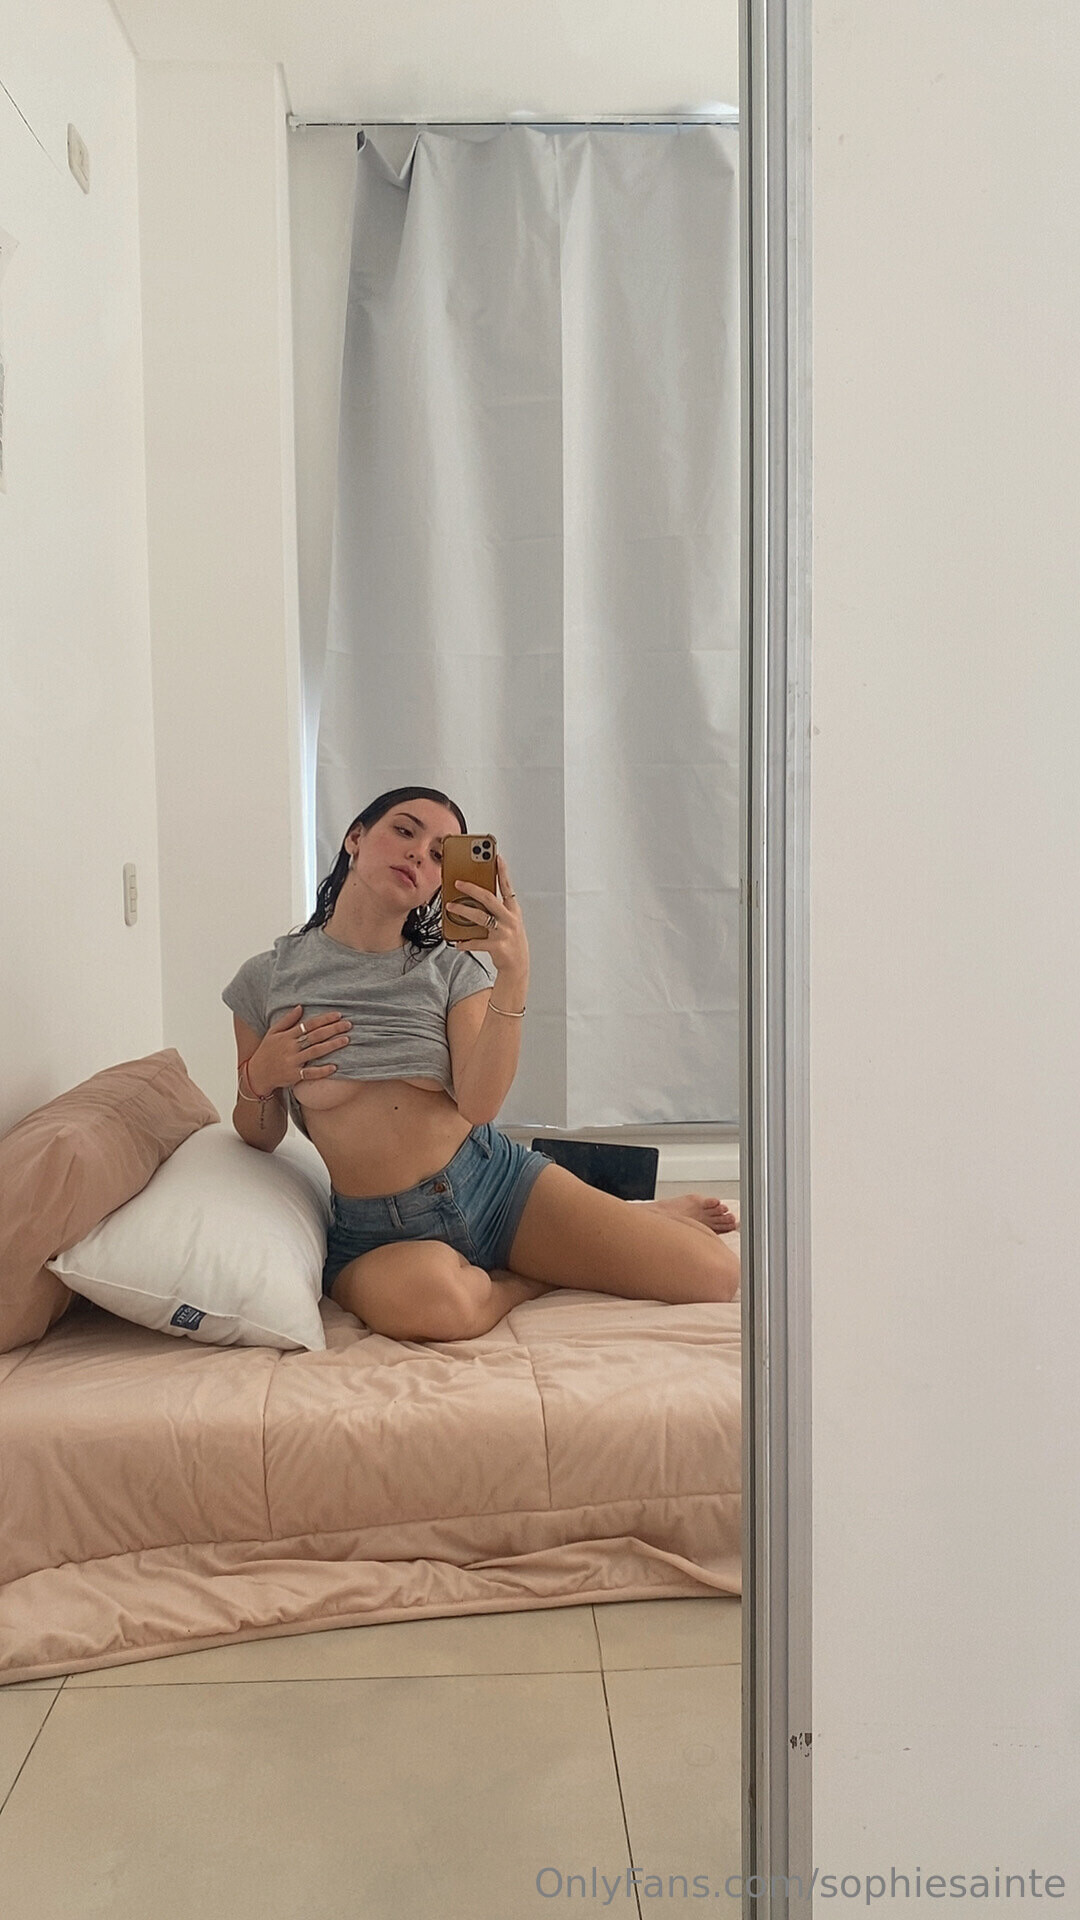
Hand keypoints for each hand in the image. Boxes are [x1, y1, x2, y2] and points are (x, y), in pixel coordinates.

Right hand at [246, 1005, 351, 1095]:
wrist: (257, 1074)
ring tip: (346, 1040)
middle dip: (333, 1029)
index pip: (308, 1024)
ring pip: (315, 1052)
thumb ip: (287, 1020)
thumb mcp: (272, 1033)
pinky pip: (310, 1073)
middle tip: (348, 1025)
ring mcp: (292, 1061)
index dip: (324, 1019)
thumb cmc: (266, 1051)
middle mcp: (290, 1047)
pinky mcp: (294, 1075)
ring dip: (331, 1045)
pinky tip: (334, 1067)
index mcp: (286, 1036)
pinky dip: (322, 1071)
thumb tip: (300, 1006)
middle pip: (315, 1036)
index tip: (338, 1015)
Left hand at [445, 854, 528, 981]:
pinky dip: (465, 942)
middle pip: (489, 898)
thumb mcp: (508, 921)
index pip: (508, 886)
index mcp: (513, 910)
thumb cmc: (510, 940)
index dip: (502, 871)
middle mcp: (510, 919)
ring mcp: (504, 932)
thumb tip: (474, 896)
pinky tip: (457, 942)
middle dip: (472, 889)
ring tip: (450, 906)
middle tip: (458, 882)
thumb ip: (495, 909)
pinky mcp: (497, 946)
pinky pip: (477, 942)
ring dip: (463, 911)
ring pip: (480, 917)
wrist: (518, 965)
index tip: (496, 857)